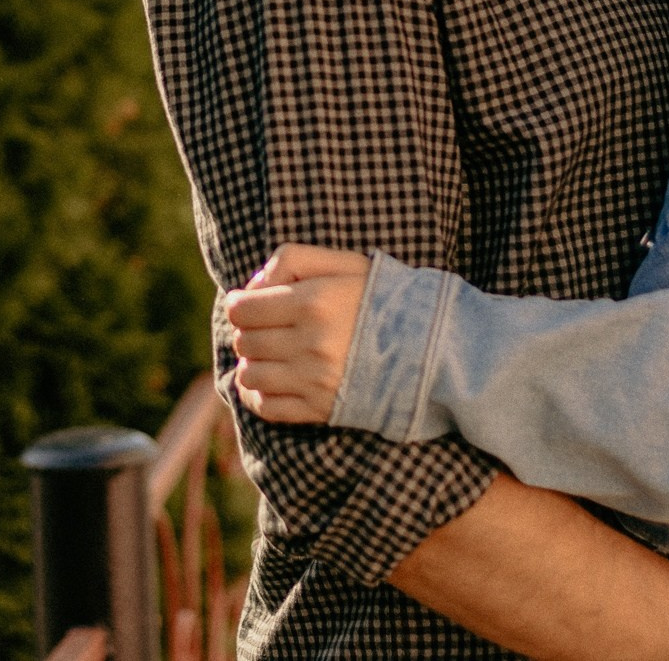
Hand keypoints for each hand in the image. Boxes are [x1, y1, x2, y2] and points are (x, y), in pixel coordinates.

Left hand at [222, 243, 369, 423]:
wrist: (429, 347)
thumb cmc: (381, 298)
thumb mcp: (343, 263)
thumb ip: (293, 259)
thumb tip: (252, 286)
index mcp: (313, 301)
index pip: (242, 309)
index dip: (239, 304)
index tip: (250, 303)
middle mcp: (311, 343)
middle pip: (244, 341)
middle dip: (248, 331)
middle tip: (266, 327)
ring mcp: (315, 381)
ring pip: (249, 375)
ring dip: (253, 363)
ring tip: (270, 354)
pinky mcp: (320, 409)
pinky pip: (266, 408)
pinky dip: (258, 396)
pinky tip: (272, 382)